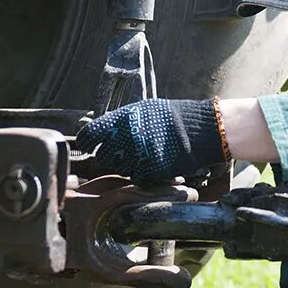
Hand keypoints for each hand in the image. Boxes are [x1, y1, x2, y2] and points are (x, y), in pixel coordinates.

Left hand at [75, 98, 229, 184]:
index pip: (89, 135)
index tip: (87, 146)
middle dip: (109, 156)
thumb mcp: (144, 110)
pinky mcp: (149, 170)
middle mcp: (125, 137)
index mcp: (121, 119)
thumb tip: (104, 130)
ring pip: (118, 169)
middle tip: (121, 153)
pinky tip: (151, 165)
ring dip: (126, 166)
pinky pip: (136, 177)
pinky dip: (141, 174)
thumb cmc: (174, 117)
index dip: (86, 143)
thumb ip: (121, 121)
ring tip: (141, 157)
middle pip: (102, 156)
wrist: (201, 130)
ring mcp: (137, 156)